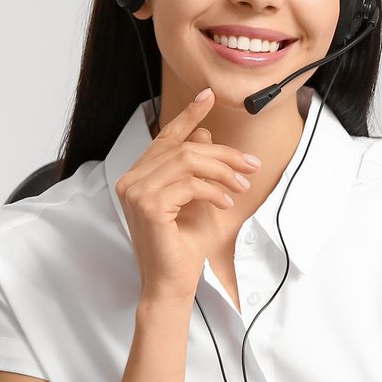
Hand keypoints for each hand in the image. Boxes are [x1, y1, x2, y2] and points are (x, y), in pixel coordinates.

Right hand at [114, 88, 260, 303]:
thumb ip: (197, 170)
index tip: (208, 96)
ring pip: (187, 161)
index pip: (165, 138)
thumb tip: (205, 135)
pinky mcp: (148, 205)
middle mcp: (131, 180)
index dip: (188, 115)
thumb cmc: (181, 249)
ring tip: (241, 187)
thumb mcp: (196, 201)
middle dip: (222, 153)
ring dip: (222, 171)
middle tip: (250, 165)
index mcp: (139, 177)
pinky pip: (190, 184)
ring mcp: (136, 191)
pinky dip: (214, 191)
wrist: (170, 286)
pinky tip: (226, 203)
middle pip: (183, 148)